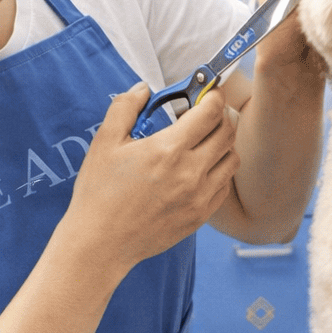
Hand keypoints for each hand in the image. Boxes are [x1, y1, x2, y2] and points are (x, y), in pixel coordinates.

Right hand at [67, 83, 239, 273]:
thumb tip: (144, 89)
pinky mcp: (200, 215)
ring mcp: (199, 197)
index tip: (205, 93)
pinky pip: (225, 185)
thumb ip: (125, 107)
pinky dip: (219, 171)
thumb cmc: (99, 193)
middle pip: (227, 132)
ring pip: (232, 159)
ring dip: (223, 144)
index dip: (212, 96)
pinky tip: (199, 169)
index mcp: (168, 150)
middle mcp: (191, 172)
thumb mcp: (104, 142)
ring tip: (202, 143)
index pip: (211, 112)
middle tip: (203, 115)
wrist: (101, 243)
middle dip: (219, 116)